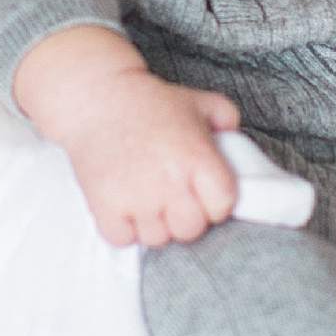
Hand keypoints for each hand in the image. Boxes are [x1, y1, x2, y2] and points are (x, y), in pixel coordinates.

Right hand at [12, 28, 240, 248]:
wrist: (97, 96)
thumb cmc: (150, 102)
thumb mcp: (198, 101)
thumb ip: (228, 119)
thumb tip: (239, 146)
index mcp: (198, 158)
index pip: (223, 207)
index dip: (215, 202)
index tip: (203, 192)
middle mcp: (170, 181)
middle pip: (190, 230)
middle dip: (184, 216)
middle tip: (172, 196)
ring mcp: (136, 197)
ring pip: (156, 239)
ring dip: (153, 223)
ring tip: (146, 196)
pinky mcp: (105, 206)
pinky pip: (122, 239)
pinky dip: (123, 227)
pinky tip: (124, 203)